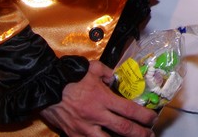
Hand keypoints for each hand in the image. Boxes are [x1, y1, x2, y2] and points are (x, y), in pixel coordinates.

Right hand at [39, 60, 156, 136]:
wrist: (44, 87)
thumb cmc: (69, 76)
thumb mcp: (92, 68)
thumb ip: (107, 73)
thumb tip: (116, 79)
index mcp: (102, 98)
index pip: (129, 110)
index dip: (144, 116)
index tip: (153, 118)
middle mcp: (95, 115)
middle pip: (123, 129)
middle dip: (140, 133)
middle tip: (149, 135)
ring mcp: (84, 128)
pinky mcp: (73, 135)